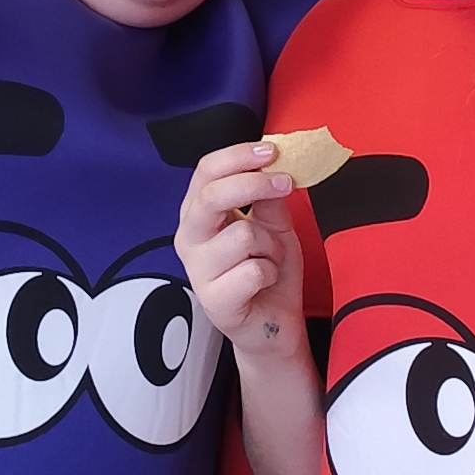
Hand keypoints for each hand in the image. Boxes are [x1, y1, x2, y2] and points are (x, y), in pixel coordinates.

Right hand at [175, 141, 307, 358]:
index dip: (238, 156)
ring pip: (243, 235)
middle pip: (212, 196)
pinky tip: (265, 283)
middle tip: (284, 184)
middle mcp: (189, 239)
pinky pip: (253, 270)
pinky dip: (271, 273)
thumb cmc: (267, 269)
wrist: (273, 323)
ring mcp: (197, 270)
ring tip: (269, 259)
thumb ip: (267, 196)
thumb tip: (274, 162)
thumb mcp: (273, 224)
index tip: (272, 151)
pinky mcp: (213, 300)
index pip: (205, 172)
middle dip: (253, 184)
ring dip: (270, 245)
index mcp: (198, 214)